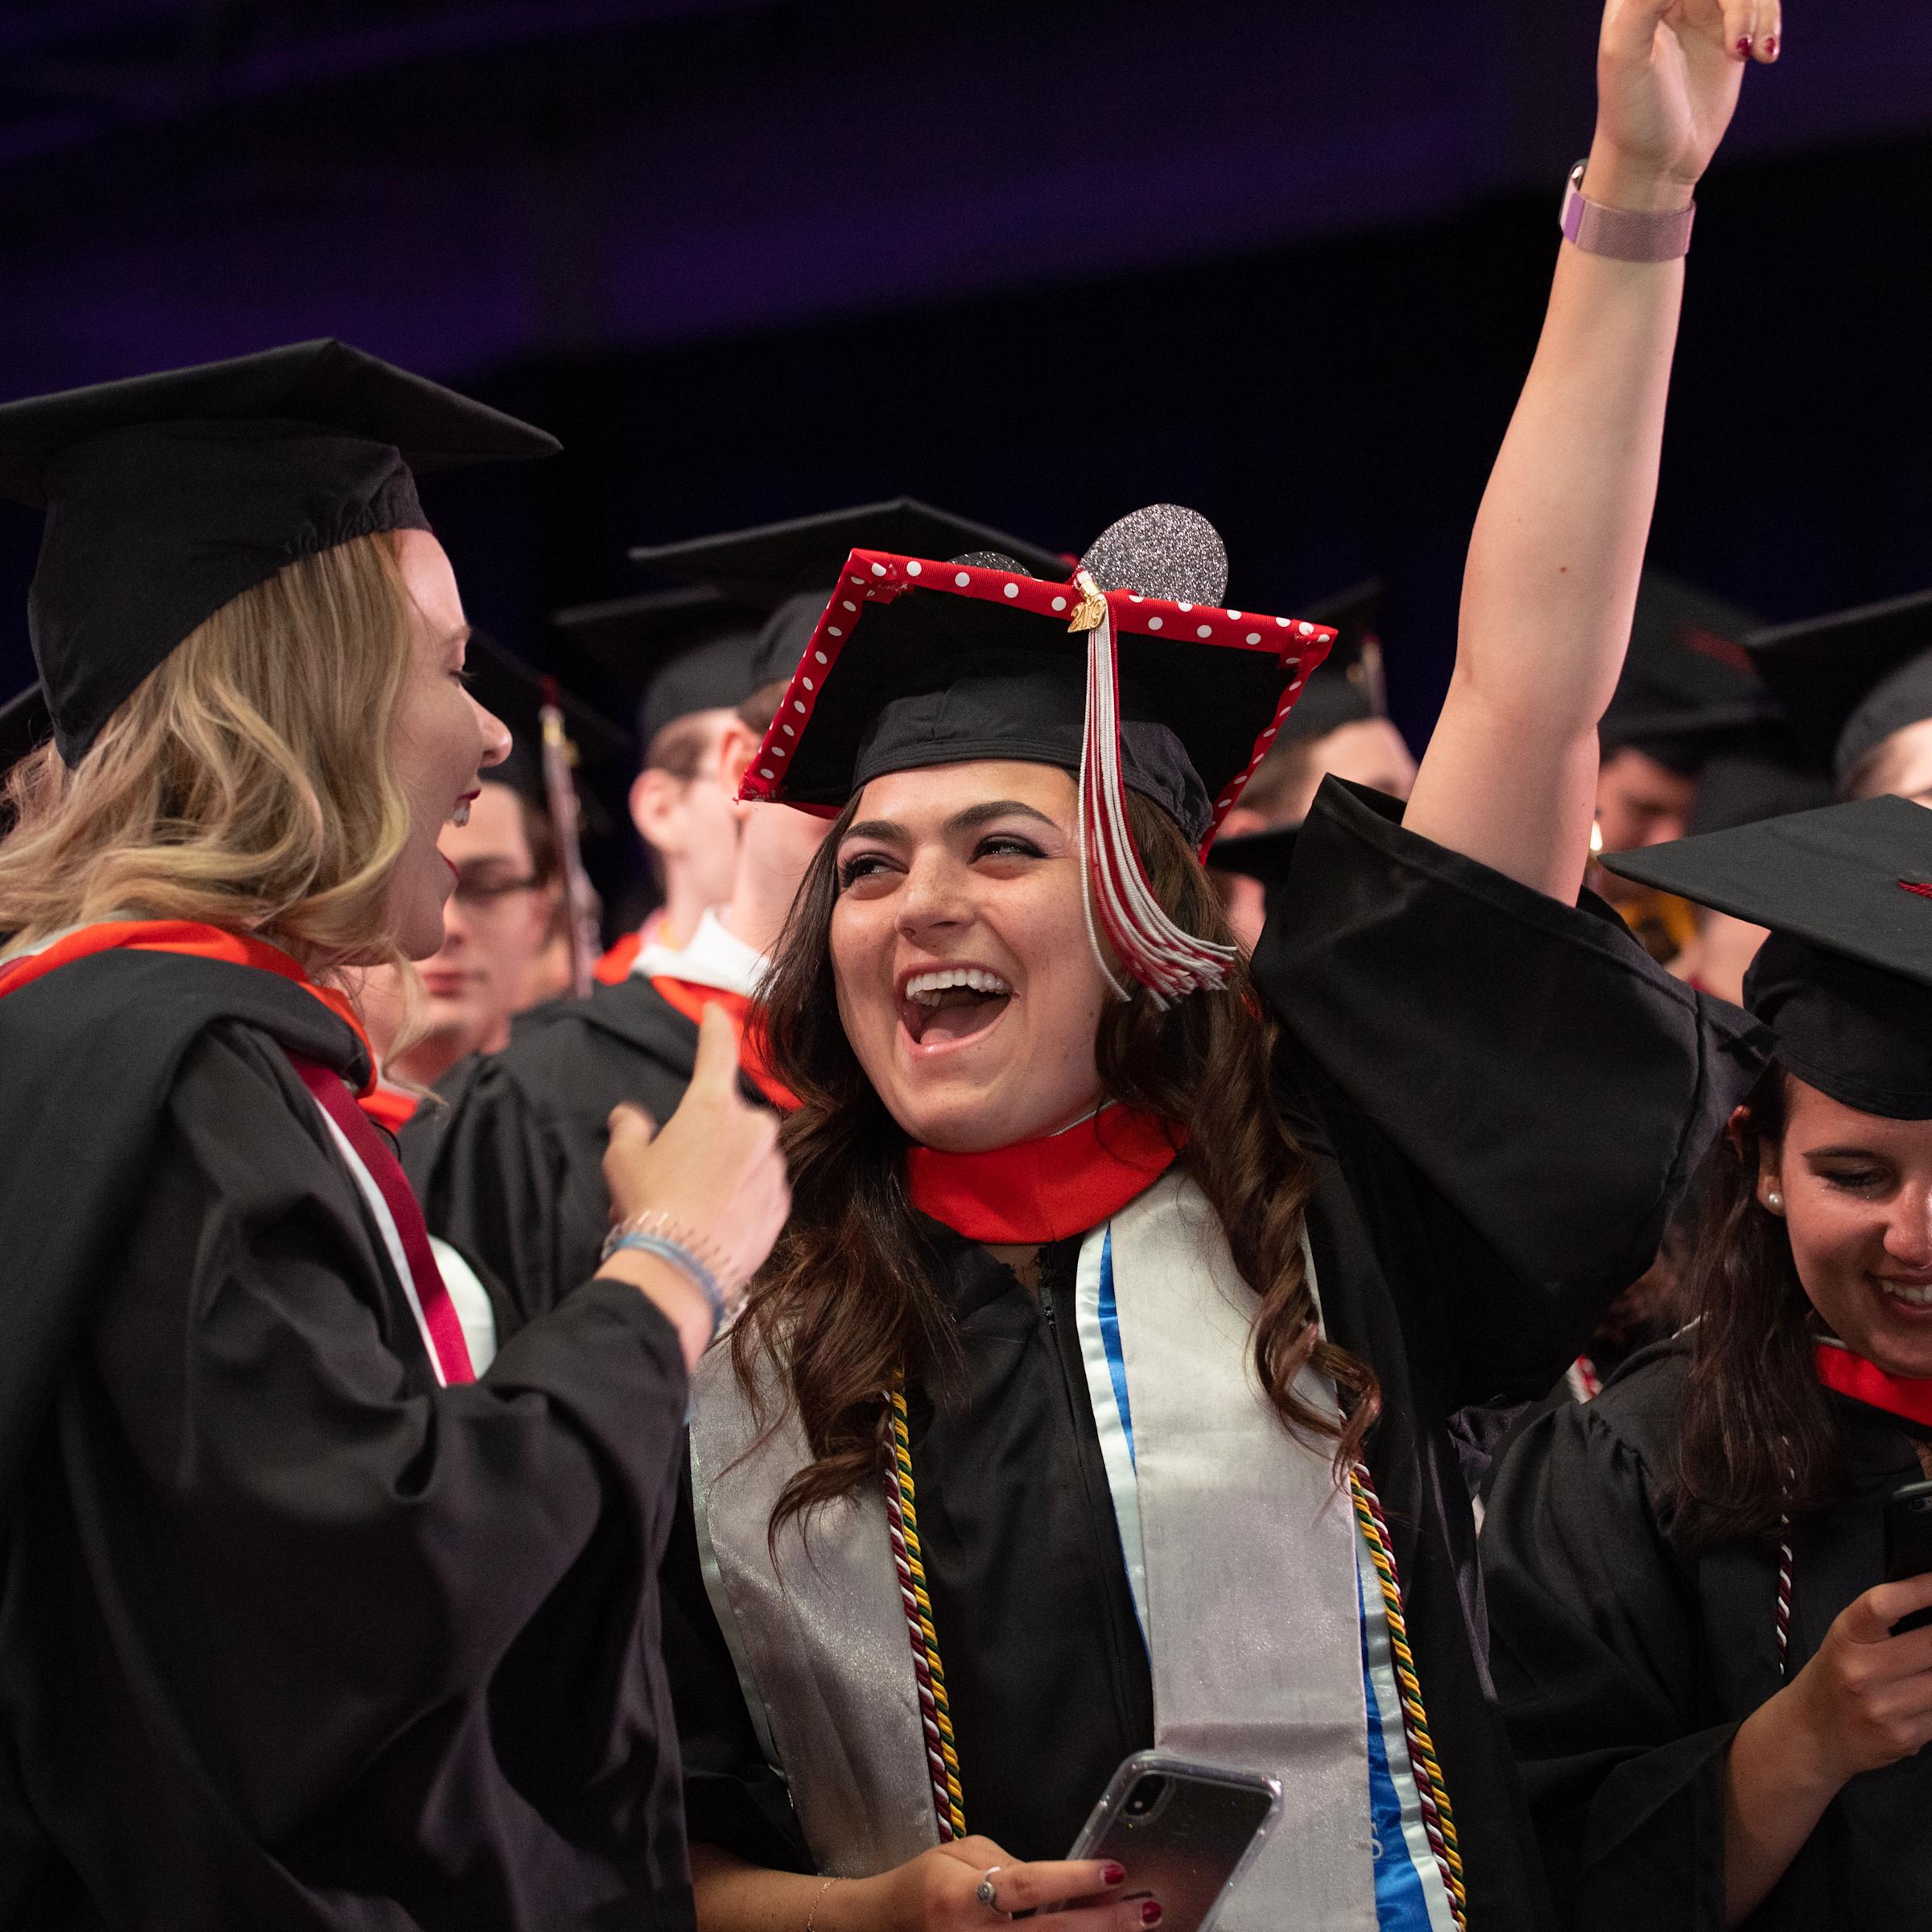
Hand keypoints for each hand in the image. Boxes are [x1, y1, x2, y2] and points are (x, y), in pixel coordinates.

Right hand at [601, 1005, 789, 1295]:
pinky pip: (760, 1188)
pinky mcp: (782, 1202)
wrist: (682, 1268)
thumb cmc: (649, 1203)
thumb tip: (630, 1116)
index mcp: (713, 1105)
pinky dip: (741, 1197)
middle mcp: (753, 1127)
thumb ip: (630, 1126)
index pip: (716, 1051)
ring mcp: (773, 1166)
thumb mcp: (623, 1158)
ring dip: (725, 1169)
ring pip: (747, 1156)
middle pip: (730, 1119)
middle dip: (707, 1137)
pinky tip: (714, 1221)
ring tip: (690, 1204)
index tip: (716, 1011)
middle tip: (674, 1170)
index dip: (714, 1027)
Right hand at [867, 1837, 1155, 1929]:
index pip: (1028, 1887)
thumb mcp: (959, 1855)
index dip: (1073, 1879)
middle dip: (1103, 1922)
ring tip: (1136, 1927)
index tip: (1114, 1870)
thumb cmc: (923, 1885)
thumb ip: (1009, 1865)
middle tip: (1146, 1909)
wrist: (884, 1928)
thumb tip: (1061, 1880)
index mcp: (961, 1896)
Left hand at [1591, 0, 1780, 207]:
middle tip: (1737, 40)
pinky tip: (1763, 55)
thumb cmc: (1631, 112)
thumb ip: (1645, 0)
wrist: (1655, 162)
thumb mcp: (1626, 53)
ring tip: (1749, 54)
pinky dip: (1769, 23)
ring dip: (1759, 11)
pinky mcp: (1729, 29)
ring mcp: (1703, 8)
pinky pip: (1762, 5)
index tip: (1722, 24)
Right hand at [1783, 1571, 1931, 1783]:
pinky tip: (1928, 1691)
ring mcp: (1884, 1708)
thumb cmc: (1835, 1674)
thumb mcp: (1847, 1640)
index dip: (1921, 1590)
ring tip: (1931, 1663)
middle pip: (1930, 1644)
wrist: (1812, 1732)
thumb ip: (1887, 1625)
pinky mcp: (1904, 1738)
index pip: (1883, 1605)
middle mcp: (1862, 1672)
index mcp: (1846, 1637)